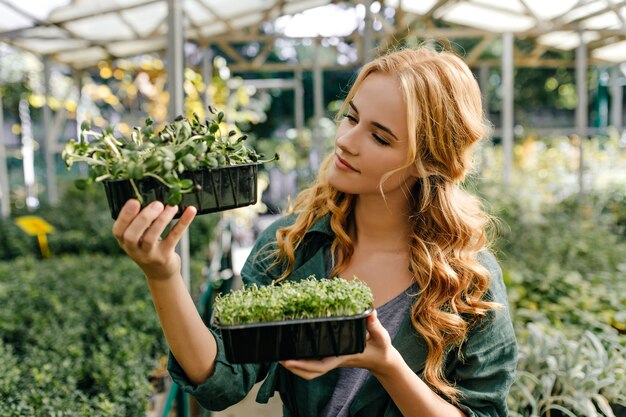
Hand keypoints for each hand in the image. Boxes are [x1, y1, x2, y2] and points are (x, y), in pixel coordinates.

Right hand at [112, 199, 196, 279]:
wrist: (160, 273)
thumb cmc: (148, 247)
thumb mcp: (138, 237)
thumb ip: (140, 221)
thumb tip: (152, 196)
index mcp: (124, 241)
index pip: (118, 230)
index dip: (124, 216)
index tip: (134, 201)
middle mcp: (133, 249)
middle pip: (132, 235)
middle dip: (143, 218)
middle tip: (157, 204)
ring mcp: (149, 255)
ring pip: (151, 238)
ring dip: (162, 220)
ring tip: (171, 206)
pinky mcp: (165, 256)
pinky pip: (174, 237)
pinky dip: (183, 223)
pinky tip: (191, 211)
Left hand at [279, 309, 396, 379]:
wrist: (382, 359)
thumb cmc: (380, 348)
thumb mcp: (381, 336)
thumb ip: (375, 325)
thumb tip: (370, 312)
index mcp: (342, 356)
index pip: (320, 365)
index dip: (303, 364)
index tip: (288, 360)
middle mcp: (334, 359)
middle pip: (310, 371)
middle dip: (293, 367)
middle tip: (277, 357)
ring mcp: (331, 358)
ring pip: (310, 369)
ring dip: (294, 366)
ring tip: (279, 356)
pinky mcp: (331, 355)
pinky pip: (313, 362)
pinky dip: (301, 360)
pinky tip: (292, 350)